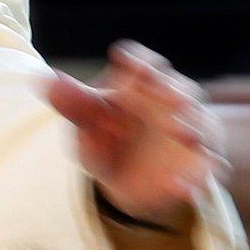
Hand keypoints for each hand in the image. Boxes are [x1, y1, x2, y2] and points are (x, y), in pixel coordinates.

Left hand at [45, 41, 225, 228]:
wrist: (122, 178)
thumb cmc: (104, 137)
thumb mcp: (85, 124)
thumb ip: (71, 104)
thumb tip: (42, 79)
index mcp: (141, 83)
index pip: (143, 62)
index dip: (137, 61)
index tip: (124, 62)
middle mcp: (172, 100)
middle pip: (180, 88)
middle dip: (174, 91)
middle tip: (168, 98)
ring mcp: (190, 131)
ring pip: (203, 124)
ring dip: (195, 127)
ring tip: (182, 134)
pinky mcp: (200, 164)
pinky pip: (207, 169)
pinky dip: (195, 180)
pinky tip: (180, 188)